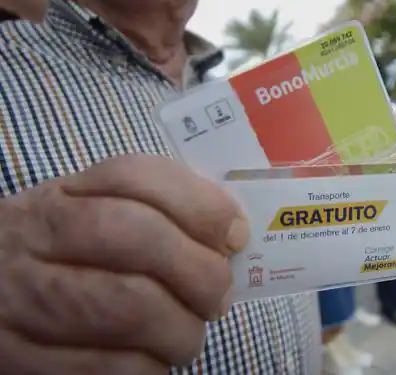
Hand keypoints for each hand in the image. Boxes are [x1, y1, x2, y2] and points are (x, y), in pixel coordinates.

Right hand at [0, 155, 248, 374]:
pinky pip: (106, 368)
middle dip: (200, 271)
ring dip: (182, 326)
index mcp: (61, 196)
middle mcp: (37, 238)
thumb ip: (151, 212)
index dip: (199, 204)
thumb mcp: (84, 214)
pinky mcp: (18, 359)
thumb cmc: (53, 252)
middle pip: (139, 239)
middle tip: (220, 294)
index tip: (235, 233)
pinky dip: (149, 366)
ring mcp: (23, 300)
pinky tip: (155, 359)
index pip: (136, 178)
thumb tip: (229, 233)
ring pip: (129, 307)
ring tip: (189, 332)